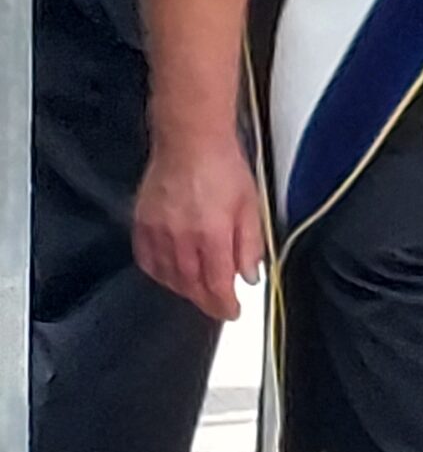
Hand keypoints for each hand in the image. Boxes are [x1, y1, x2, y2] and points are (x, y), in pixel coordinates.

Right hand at [134, 136, 263, 321]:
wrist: (190, 139)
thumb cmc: (222, 165)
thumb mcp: (250, 203)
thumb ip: (251, 243)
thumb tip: (250, 275)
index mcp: (212, 234)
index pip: (217, 285)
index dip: (225, 305)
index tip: (232, 312)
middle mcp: (182, 239)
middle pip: (192, 286)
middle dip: (207, 301)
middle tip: (217, 306)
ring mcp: (158, 232)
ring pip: (169, 278)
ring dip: (185, 290)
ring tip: (198, 292)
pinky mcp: (142, 224)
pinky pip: (147, 261)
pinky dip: (159, 274)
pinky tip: (170, 275)